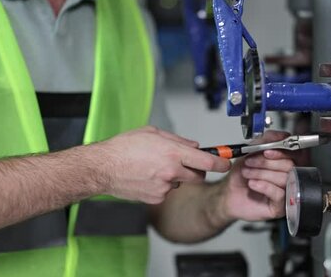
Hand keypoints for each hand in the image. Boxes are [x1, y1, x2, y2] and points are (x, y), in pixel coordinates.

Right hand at [90, 126, 230, 203]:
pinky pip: (168, 191)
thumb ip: (178, 140)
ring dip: (176, 176)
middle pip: (199, 176)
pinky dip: (162, 184)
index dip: (221, 162)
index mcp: (173, 153)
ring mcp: (164, 187)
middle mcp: (171, 171)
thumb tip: (195, 146)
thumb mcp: (153, 133)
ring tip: (155, 167)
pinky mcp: (156, 198)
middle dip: (197, 170)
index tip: (226, 162)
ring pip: (181, 182)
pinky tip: (148, 176)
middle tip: (185, 163)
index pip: (208, 162)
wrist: (103, 168)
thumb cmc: (124, 148)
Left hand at [219, 130, 295, 221]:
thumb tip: (278, 135)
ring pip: (284, 179)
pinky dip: (264, 186)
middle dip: (266, 163)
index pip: (296, 153)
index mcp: (285, 161)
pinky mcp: (281, 206)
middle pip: (290, 165)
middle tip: (249, 162)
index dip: (283, 151)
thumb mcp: (250, 152)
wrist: (229, 193)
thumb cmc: (241, 175)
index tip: (267, 151)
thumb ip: (265, 141)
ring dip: (261, 174)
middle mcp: (288, 176)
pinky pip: (279, 194)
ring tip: (247, 173)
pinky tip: (253, 184)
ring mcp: (286, 191)